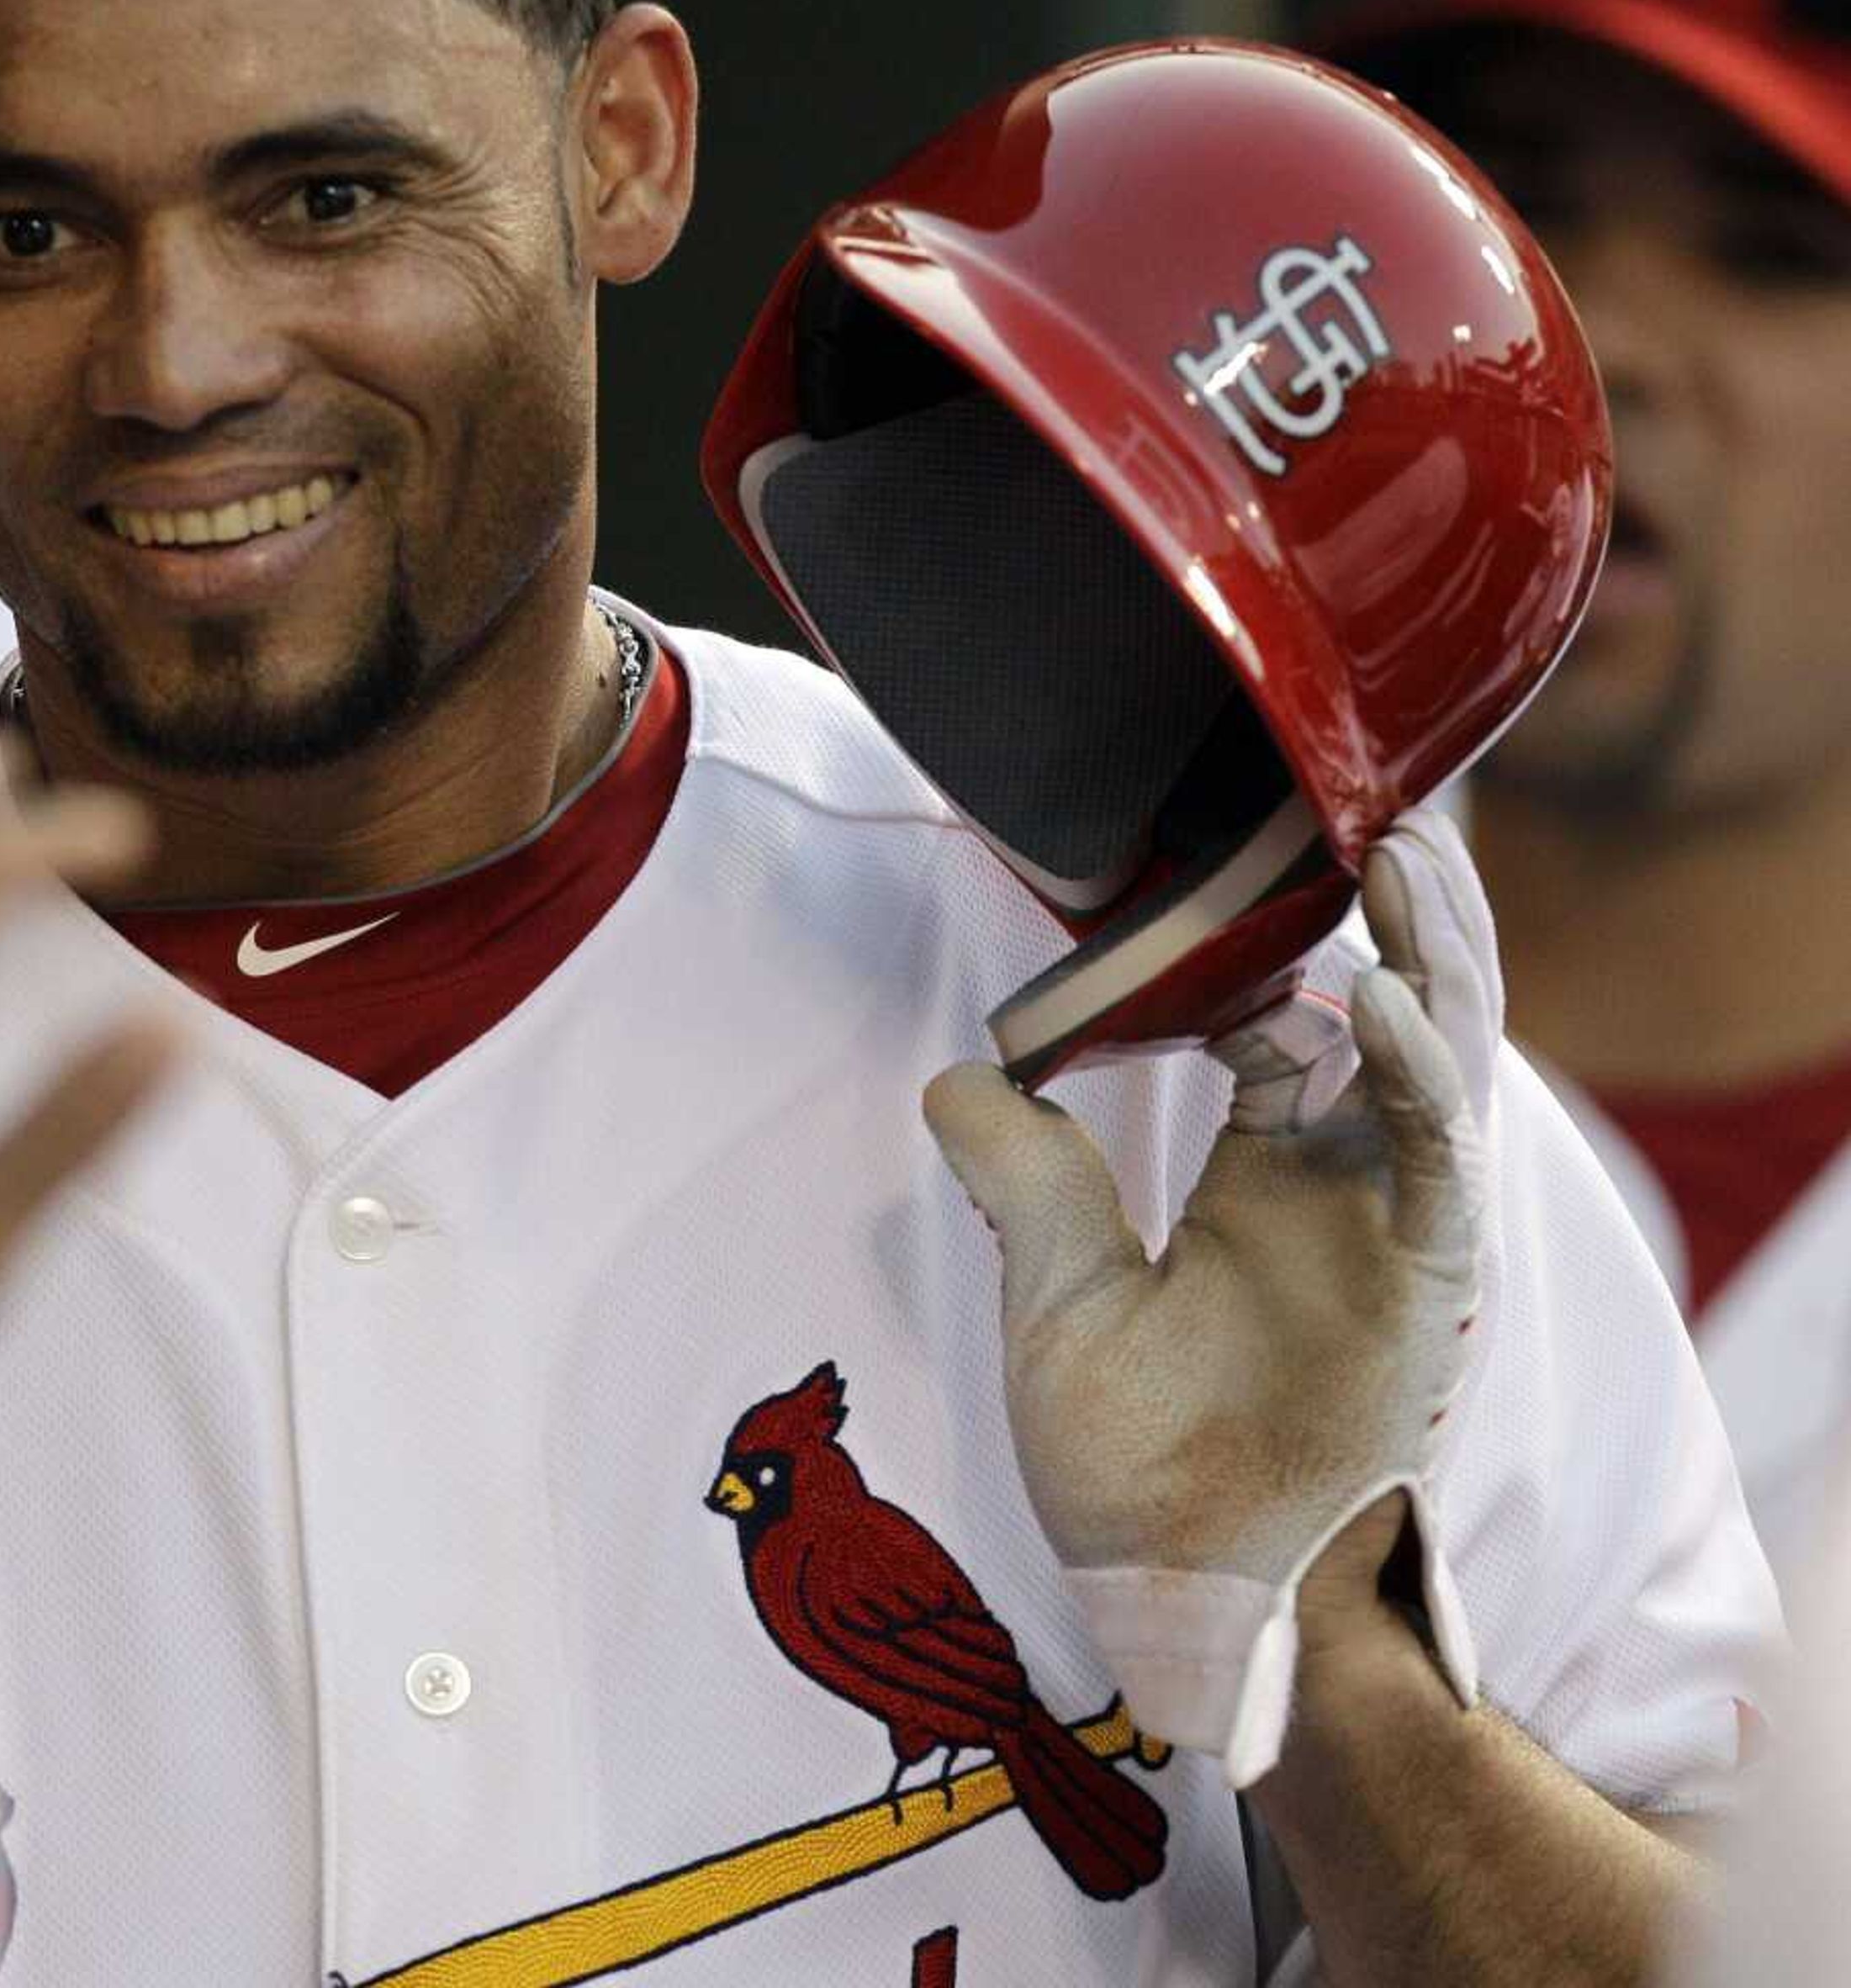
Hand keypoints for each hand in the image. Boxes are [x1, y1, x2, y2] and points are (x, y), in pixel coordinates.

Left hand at [921, 807, 1492, 1784]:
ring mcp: (1396, 1230)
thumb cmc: (1132, 1468)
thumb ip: (1026, 1180)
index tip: (1210, 892)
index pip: (1283, 1030)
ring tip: (1395, 852)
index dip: (1257, 958)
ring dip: (1430, 956)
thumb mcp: (1056, 1299)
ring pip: (1444, 1060)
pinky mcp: (1430, 1283)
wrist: (1187, 1592)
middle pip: (1393, 1017)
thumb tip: (957, 1075)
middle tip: (1360, 808)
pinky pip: (1440, 1161)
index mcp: (1264, 1179)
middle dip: (1390, 915)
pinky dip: (1413, 1079)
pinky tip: (1371, 1007)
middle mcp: (1343, 1188)